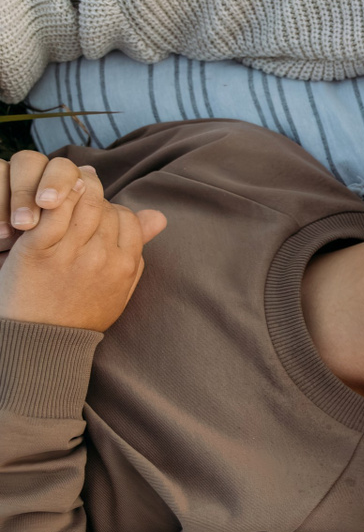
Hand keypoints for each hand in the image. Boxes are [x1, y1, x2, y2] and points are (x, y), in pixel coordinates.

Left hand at [0, 170, 166, 330]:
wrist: (42, 340)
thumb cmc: (83, 314)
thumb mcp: (121, 287)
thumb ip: (139, 250)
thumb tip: (159, 216)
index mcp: (125, 265)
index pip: (129, 218)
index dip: (115, 212)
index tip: (101, 218)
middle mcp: (102, 257)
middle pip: (106, 209)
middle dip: (96, 202)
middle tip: (80, 205)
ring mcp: (70, 253)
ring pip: (83, 203)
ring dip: (76, 191)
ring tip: (65, 191)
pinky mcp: (37, 250)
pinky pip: (52, 212)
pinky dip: (54, 198)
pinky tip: (49, 197)